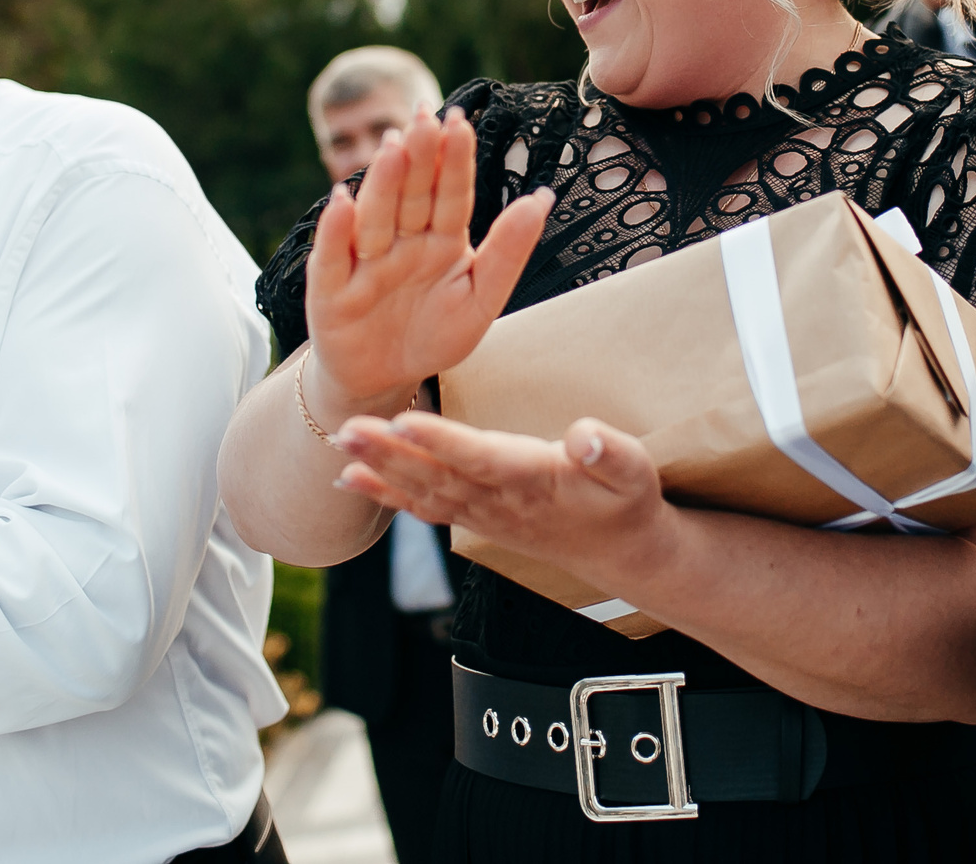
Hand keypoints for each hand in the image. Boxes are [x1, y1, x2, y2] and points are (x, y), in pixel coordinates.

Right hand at [303, 107, 551, 418]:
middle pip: (411, 195)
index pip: (450, 195)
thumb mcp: (481, 298)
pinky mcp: (331, 292)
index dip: (454, 160)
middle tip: (425, 116)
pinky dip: (336, 233)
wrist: (385, 379)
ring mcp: (365, 263)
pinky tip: (341, 201)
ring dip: (382, 183)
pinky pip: (333, 259)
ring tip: (392, 147)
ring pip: (375, 218)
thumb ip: (509, 251)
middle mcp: (401, 242)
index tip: (460, 121)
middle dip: (419, 157)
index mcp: (441, 239)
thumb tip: (543, 198)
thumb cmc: (434, 333)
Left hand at [333, 410, 674, 595]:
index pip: (481, 458)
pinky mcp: (477, 517)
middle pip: (437, 476)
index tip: (404, 421)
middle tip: (346, 430)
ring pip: (423, 491)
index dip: (442, 442)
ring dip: (379, 471)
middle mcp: (500, 502)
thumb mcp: (636, 473)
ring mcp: (484, 514)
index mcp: (534, 481)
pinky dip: (386, 494)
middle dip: (390, 454)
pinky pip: (424, 506)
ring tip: (340, 449)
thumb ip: (610, 453)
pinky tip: (351, 480)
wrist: (622, 553)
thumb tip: (585, 434)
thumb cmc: (627, 504)